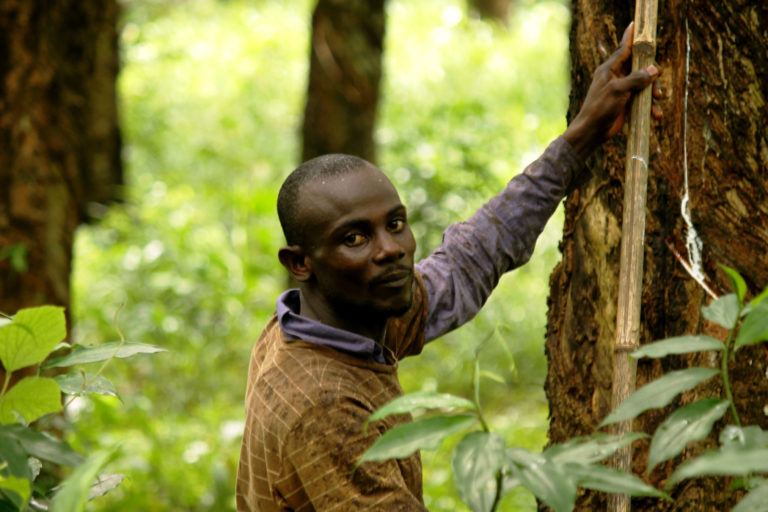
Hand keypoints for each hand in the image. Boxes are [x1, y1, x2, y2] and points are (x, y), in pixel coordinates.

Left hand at [563, 22, 662, 160]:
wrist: (592, 132)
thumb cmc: (599, 108)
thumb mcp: (617, 91)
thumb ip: (635, 79)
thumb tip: (653, 70)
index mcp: (609, 69)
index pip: (624, 49)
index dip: (631, 37)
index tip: (636, 23)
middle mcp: (617, 77)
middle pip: (641, 66)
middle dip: (652, 73)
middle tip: (656, 80)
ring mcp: (623, 90)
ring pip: (645, 83)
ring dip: (653, 91)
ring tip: (657, 100)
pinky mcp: (628, 103)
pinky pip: (644, 99)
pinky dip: (651, 106)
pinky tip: (656, 115)